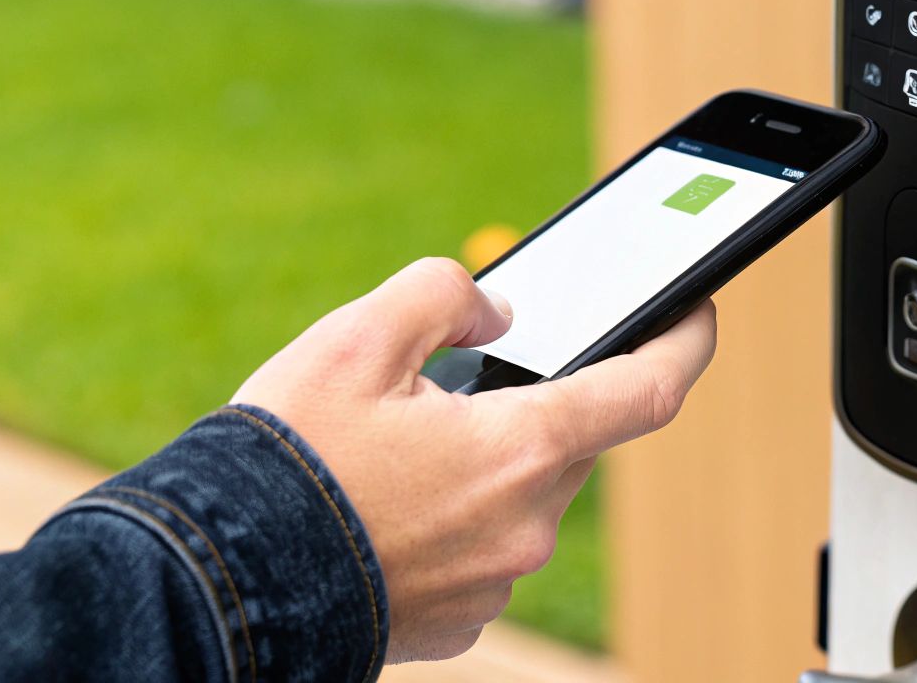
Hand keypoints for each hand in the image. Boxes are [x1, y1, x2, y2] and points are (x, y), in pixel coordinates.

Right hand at [231, 258, 715, 661]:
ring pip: (524, 492)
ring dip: (485, 458)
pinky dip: (456, 513)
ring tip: (396, 446)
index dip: (687, 339)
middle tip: (455, 380)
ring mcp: (495, 583)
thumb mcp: (357, 337)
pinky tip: (387, 502)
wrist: (219, 586)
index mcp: (521, 448)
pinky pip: (484, 545)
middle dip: (531, 399)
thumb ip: (444, 295)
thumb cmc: (286, 462)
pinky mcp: (461, 621)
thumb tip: (496, 313)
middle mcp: (526, 525)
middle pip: (569, 437)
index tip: (697, 310)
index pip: (650, 388)